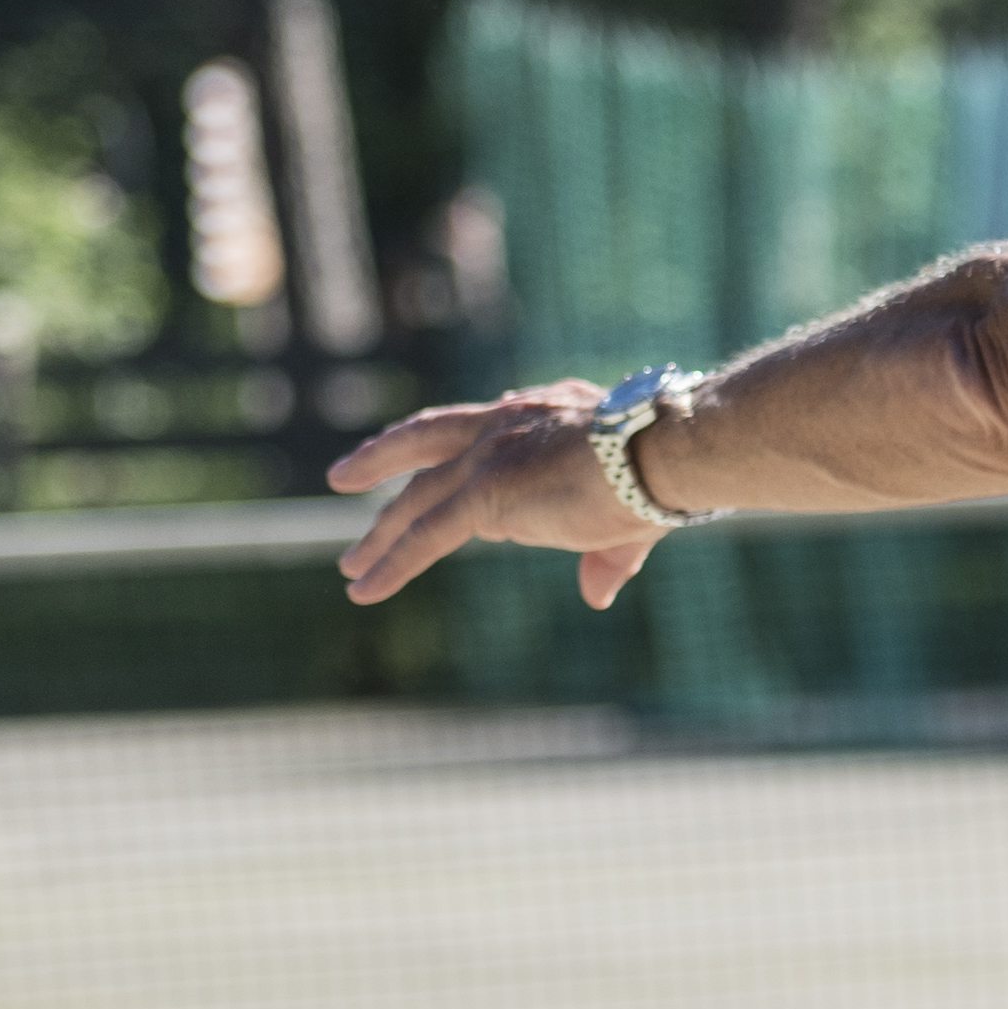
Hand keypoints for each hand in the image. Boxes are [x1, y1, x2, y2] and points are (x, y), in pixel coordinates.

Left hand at [327, 382, 661, 611]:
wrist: (663, 454)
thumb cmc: (663, 476)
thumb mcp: (628, 519)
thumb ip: (604, 558)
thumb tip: (596, 596)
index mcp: (543, 412)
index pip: (483, 430)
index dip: (456, 449)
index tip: (430, 465)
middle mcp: (506, 424)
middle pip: (426, 443)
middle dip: (382, 461)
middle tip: (344, 478)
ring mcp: (488, 458)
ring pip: (417, 499)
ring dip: (380, 536)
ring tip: (352, 567)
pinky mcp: (482, 494)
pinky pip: (424, 536)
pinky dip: (391, 564)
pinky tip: (364, 590)